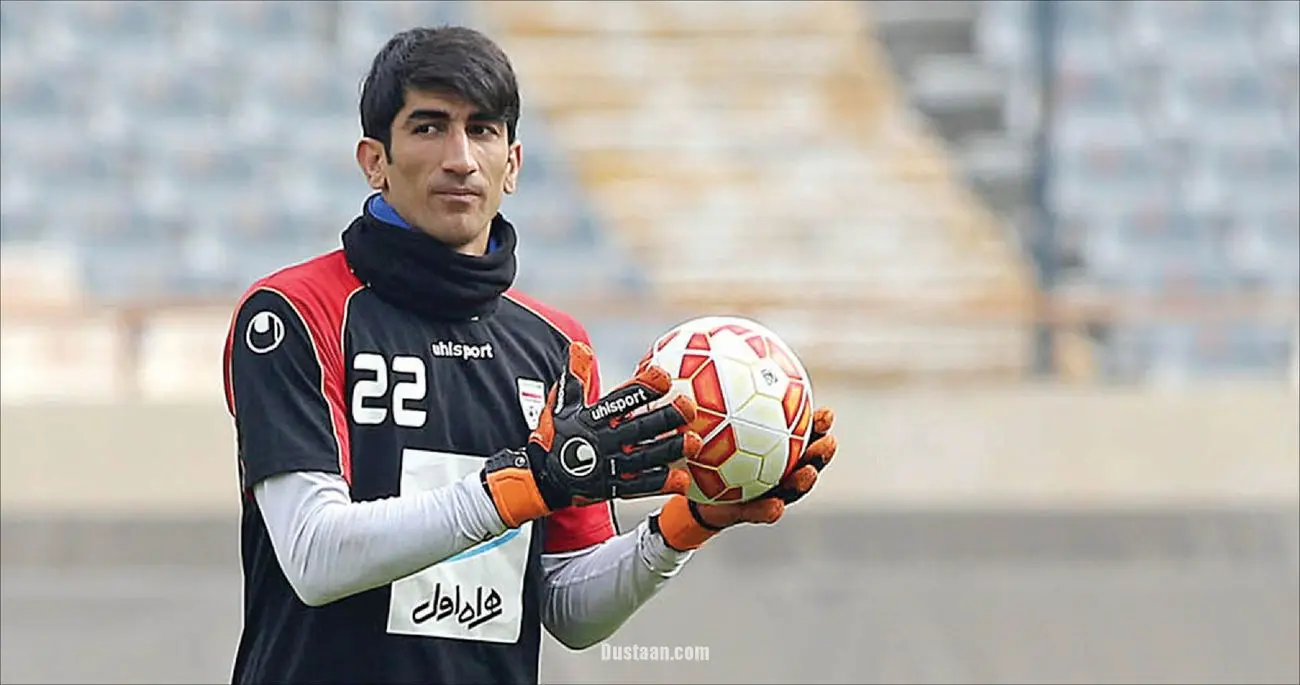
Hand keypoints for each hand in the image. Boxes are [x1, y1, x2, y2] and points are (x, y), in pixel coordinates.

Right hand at [483, 342, 698, 527]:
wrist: (541, 479)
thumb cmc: (556, 435)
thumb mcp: (561, 405)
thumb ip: (574, 376)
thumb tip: (580, 346)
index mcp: (591, 419)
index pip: (620, 400)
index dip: (641, 388)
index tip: (663, 376)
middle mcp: (601, 442)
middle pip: (638, 428)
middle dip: (665, 417)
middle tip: (689, 406)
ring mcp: (608, 466)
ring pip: (644, 457)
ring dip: (670, 450)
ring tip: (695, 442)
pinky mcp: (612, 488)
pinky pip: (639, 486)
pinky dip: (661, 483)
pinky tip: (683, 479)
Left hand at [655, 407, 836, 550]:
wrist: (686, 484)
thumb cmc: (700, 443)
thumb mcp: (704, 418)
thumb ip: (716, 394)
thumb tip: (712, 352)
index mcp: (772, 446)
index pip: (800, 434)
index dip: (818, 426)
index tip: (828, 414)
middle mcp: (774, 469)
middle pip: (805, 460)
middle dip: (820, 453)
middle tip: (828, 442)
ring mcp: (764, 493)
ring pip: (790, 489)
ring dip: (803, 482)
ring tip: (807, 473)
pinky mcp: (746, 513)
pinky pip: (759, 512)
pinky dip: (768, 510)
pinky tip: (776, 507)